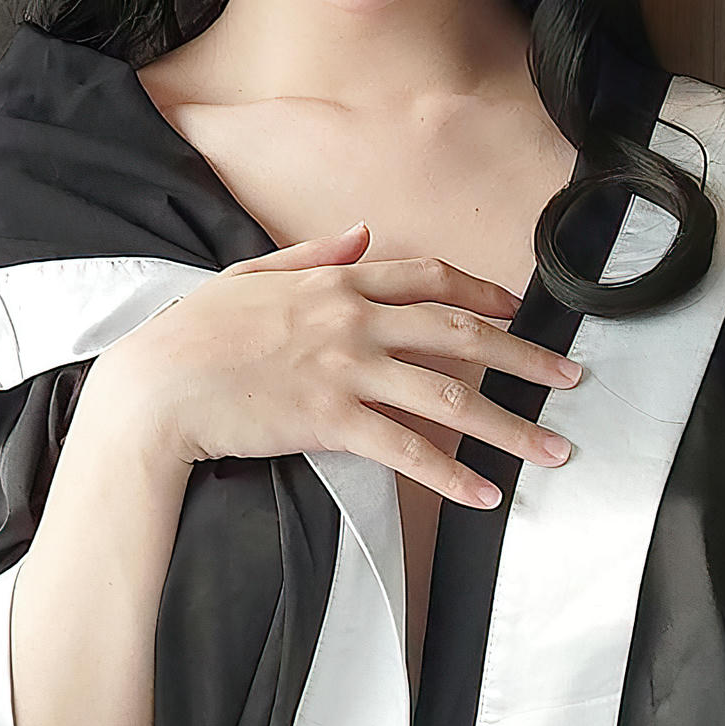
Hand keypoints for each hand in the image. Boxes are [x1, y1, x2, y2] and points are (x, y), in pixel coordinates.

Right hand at [111, 221, 582, 511]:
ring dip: (509, 425)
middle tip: (570, 378)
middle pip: (459, 333)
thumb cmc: (193, 333)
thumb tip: (361, 232)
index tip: (517, 312)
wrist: (154, 386)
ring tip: (552, 450)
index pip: (427, 277)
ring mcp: (345, 370)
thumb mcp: (250, 275)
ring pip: (448, 395)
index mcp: (336, 282)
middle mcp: (352, 320)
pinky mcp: (330, 420)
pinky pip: (407, 450)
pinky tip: (485, 494)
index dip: (481, 294)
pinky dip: (452, 474)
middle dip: (524, 356)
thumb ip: (313, 255)